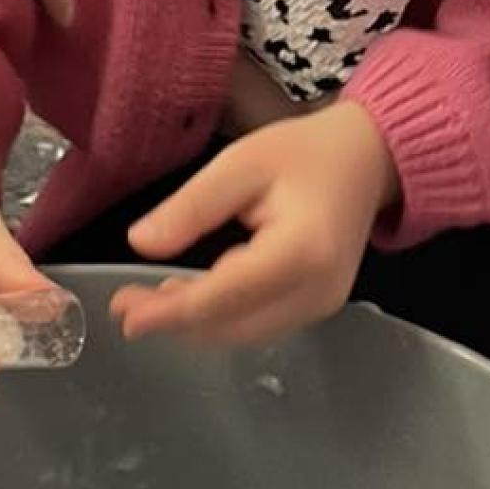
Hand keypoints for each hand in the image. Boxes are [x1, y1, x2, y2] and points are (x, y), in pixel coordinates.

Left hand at [112, 102, 397, 350]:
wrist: (366, 161)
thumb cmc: (304, 154)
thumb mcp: (240, 164)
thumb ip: (191, 207)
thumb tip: (140, 244)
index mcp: (301, 251)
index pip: (222, 296)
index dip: (169, 310)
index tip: (123, 310)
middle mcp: (316, 292)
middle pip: (230, 326)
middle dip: (174, 321)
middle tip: (125, 304)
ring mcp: (322, 306)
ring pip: (242, 334)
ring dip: (194, 324)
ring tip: (150, 299)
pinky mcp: (319, 309)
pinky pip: (258, 325)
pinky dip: (220, 318)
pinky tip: (191, 297)